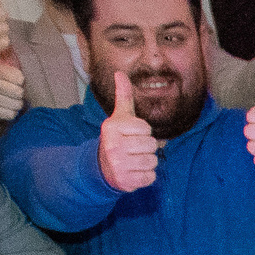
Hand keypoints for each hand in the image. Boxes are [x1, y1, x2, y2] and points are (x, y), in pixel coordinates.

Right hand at [98, 72, 158, 192]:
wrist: (101, 167)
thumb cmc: (117, 138)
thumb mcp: (118, 117)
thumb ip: (123, 96)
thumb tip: (120, 73)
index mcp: (112, 127)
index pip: (145, 128)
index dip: (142, 131)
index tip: (130, 134)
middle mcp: (113, 145)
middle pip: (152, 145)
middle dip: (146, 147)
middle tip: (133, 149)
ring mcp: (119, 165)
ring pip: (153, 161)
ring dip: (147, 162)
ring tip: (133, 159)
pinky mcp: (126, 181)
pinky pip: (151, 177)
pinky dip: (146, 176)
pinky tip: (134, 172)